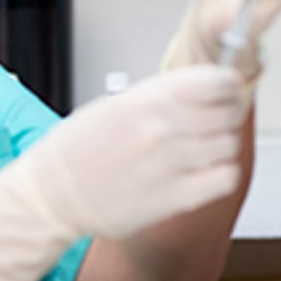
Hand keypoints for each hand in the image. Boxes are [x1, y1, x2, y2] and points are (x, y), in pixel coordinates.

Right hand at [26, 65, 245, 237]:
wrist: (52, 196)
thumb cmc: (77, 151)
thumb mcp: (115, 104)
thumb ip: (161, 95)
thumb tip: (205, 86)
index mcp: (145, 100)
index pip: (214, 81)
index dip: (228, 85)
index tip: (228, 89)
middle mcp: (160, 129)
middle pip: (227, 113)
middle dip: (227, 114)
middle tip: (217, 119)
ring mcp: (168, 164)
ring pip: (228, 145)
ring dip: (222, 146)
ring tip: (203, 149)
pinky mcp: (173, 198)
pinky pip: (224, 179)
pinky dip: (221, 174)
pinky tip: (205, 172)